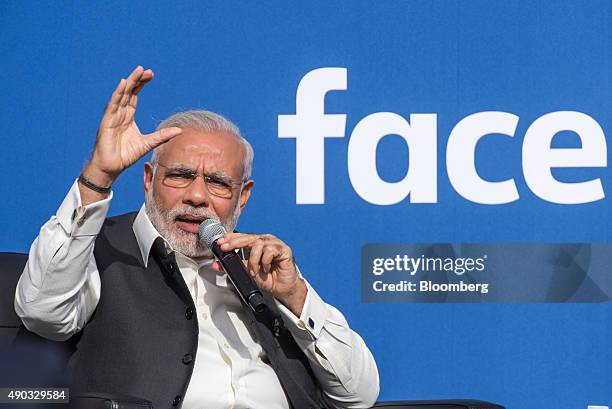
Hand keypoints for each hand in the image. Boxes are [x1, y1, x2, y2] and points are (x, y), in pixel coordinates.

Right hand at [82, 66, 182, 192]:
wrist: (112, 167)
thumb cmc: (126, 155)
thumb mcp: (148, 143)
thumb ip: (162, 136)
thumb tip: (180, 131)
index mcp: (128, 116)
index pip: (134, 95)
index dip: (141, 84)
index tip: (151, 75)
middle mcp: (119, 113)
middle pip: (128, 92)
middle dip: (137, 80)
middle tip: (147, 70)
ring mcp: (112, 116)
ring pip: (121, 95)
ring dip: (129, 82)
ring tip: (137, 71)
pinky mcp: (106, 122)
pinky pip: (112, 106)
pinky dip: (117, 94)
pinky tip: (122, 84)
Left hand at [212, 233, 307, 316]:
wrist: (283, 289)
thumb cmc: (269, 278)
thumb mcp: (247, 272)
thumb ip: (234, 266)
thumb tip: (217, 264)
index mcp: (257, 243)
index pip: (242, 236)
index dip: (231, 237)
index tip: (220, 242)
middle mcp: (266, 241)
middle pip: (249, 237)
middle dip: (235, 242)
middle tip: (225, 248)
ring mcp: (276, 244)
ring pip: (258, 244)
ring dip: (253, 260)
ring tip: (255, 271)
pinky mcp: (284, 250)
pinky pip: (270, 251)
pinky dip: (265, 262)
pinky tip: (266, 268)